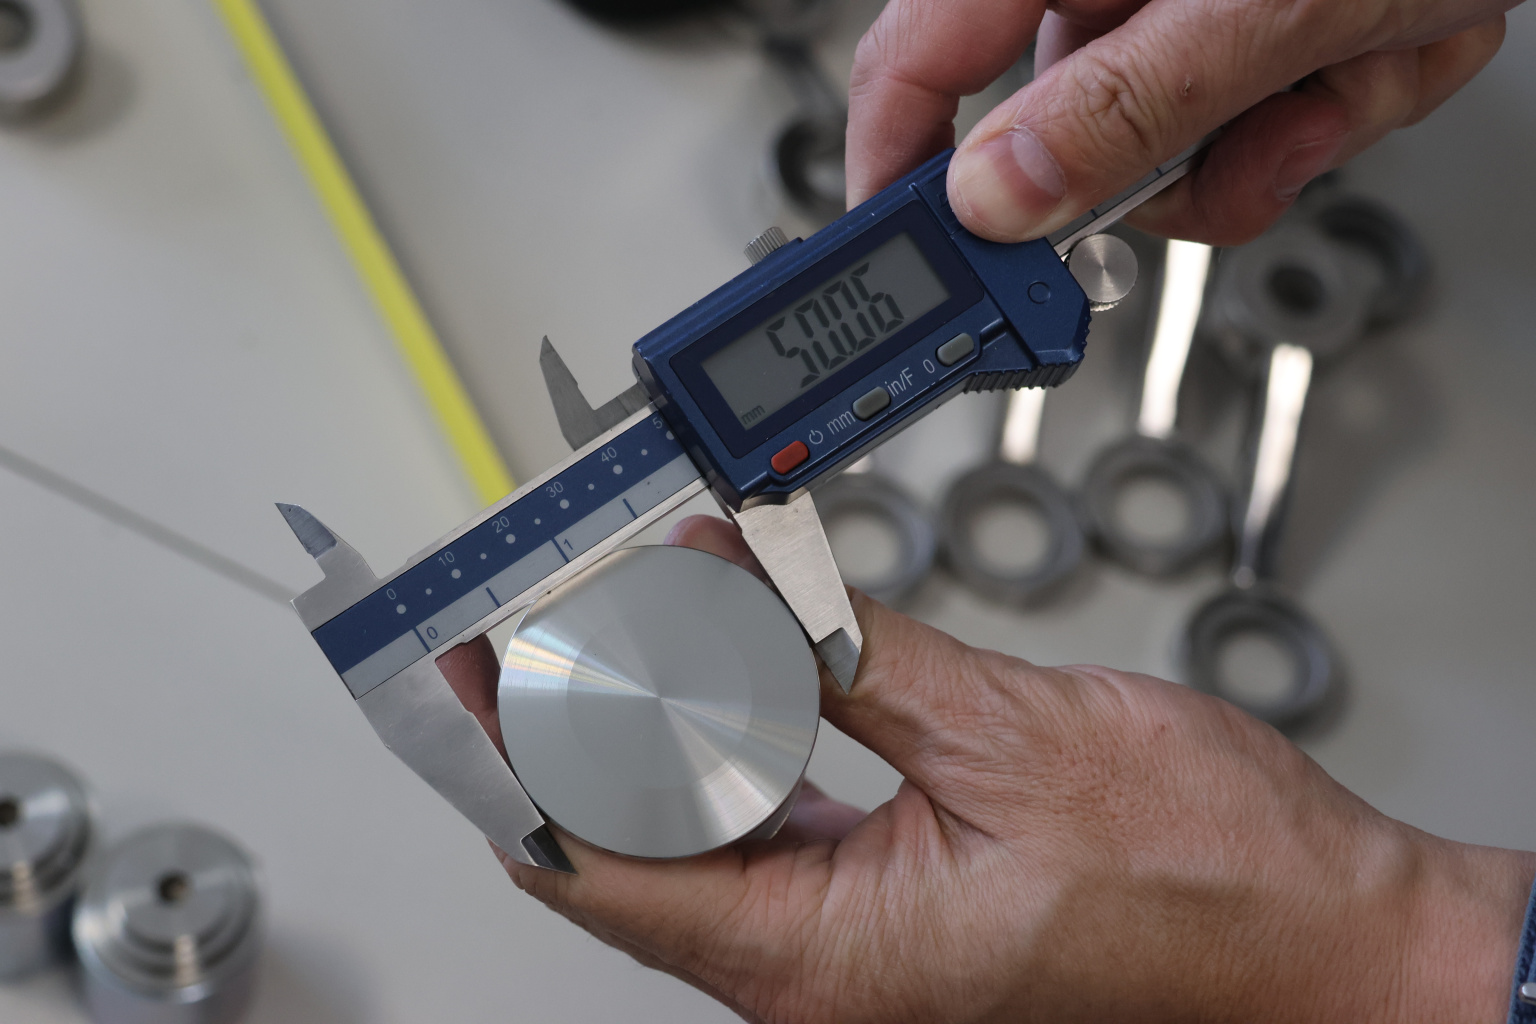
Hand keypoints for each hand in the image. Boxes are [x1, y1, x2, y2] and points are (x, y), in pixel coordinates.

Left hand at [439, 516, 1533, 1022]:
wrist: (1335, 940)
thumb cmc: (1215, 884)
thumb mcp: (1015, 736)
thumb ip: (852, 650)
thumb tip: (738, 576)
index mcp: (822, 961)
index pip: (595, 862)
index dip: (515, 752)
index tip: (470, 663)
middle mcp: (817, 969)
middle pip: (629, 846)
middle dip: (579, 718)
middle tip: (548, 606)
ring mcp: (852, 940)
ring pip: (698, 828)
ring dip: (662, 717)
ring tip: (632, 612)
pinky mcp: (893, 900)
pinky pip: (774, 821)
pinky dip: (742, 733)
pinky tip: (737, 661)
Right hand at [846, 0, 1513, 244]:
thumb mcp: (1271, 5)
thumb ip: (1125, 107)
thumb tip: (997, 199)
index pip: (914, 60)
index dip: (893, 171)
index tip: (904, 268)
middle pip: (1058, 130)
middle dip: (1168, 169)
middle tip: (1227, 158)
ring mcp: (1178, 6)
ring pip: (1165, 147)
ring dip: (1273, 144)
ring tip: (1348, 74)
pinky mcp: (1242, 34)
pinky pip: (1241, 129)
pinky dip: (1318, 123)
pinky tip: (1368, 66)